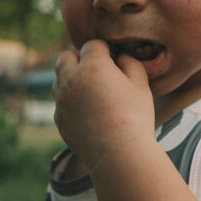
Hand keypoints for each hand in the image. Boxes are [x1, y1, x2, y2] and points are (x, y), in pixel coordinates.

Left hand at [53, 39, 154, 170]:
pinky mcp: (59, 120)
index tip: (114, 59)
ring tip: (94, 91)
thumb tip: (120, 57)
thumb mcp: (141, 84)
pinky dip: (71, 101)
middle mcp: (71, 80)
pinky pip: (61, 103)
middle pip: (65, 57)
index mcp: (92, 66)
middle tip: (97, 69)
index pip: (92, 45)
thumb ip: (130, 62)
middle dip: (79, 58)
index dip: (105, 50)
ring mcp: (61, 101)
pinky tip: (90, 112)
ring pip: (60, 80)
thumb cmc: (135, 117)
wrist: (119, 155)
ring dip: (73, 79)